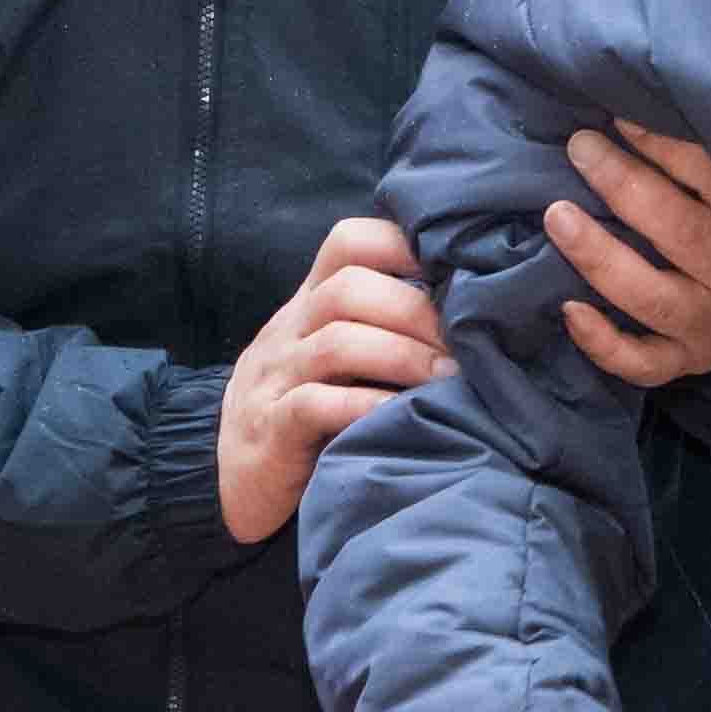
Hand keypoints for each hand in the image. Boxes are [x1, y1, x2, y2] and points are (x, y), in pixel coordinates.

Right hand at [219, 215, 449, 542]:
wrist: (235, 469)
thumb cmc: (309, 401)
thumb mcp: (338, 351)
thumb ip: (382, 323)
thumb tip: (475, 305)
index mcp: (312, 301)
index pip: (348, 242)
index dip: (403, 244)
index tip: (457, 273)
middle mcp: (291, 328)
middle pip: (350, 289)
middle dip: (417, 313)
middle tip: (467, 347)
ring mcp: (278, 376)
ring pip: (338, 343)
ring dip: (404, 357)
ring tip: (449, 381)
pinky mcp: (273, 428)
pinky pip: (317, 404)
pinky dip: (368, 405)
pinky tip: (404, 414)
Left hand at [551, 126, 710, 389]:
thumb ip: (683, 156)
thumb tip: (621, 118)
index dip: (659, 146)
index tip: (612, 119)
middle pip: (685, 235)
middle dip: (626, 189)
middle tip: (580, 150)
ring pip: (654, 299)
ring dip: (601, 257)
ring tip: (558, 217)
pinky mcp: (684, 364)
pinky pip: (640, 363)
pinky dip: (602, 341)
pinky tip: (568, 308)